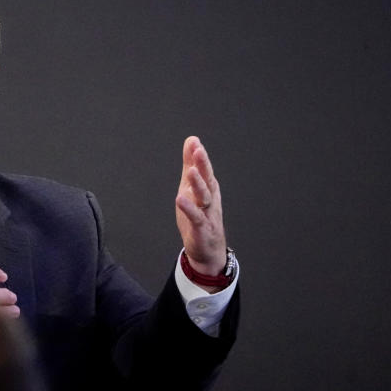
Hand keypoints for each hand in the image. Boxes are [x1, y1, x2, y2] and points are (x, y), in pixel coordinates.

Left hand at [175, 136, 226, 276]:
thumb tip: (191, 140)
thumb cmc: (200, 216)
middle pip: (208, 180)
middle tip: (198, 151)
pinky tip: (180, 199)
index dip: (200, 157)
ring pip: (204, 198)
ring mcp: (208, 214)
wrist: (208, 250)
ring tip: (190, 172)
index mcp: (209, 189)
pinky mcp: (202, 229)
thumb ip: (191, 164)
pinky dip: (189, 209)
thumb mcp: (191, 187)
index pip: (205, 170)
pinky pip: (196, 218)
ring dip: (198, 184)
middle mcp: (210, 200)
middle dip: (203, 166)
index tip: (194, 142)